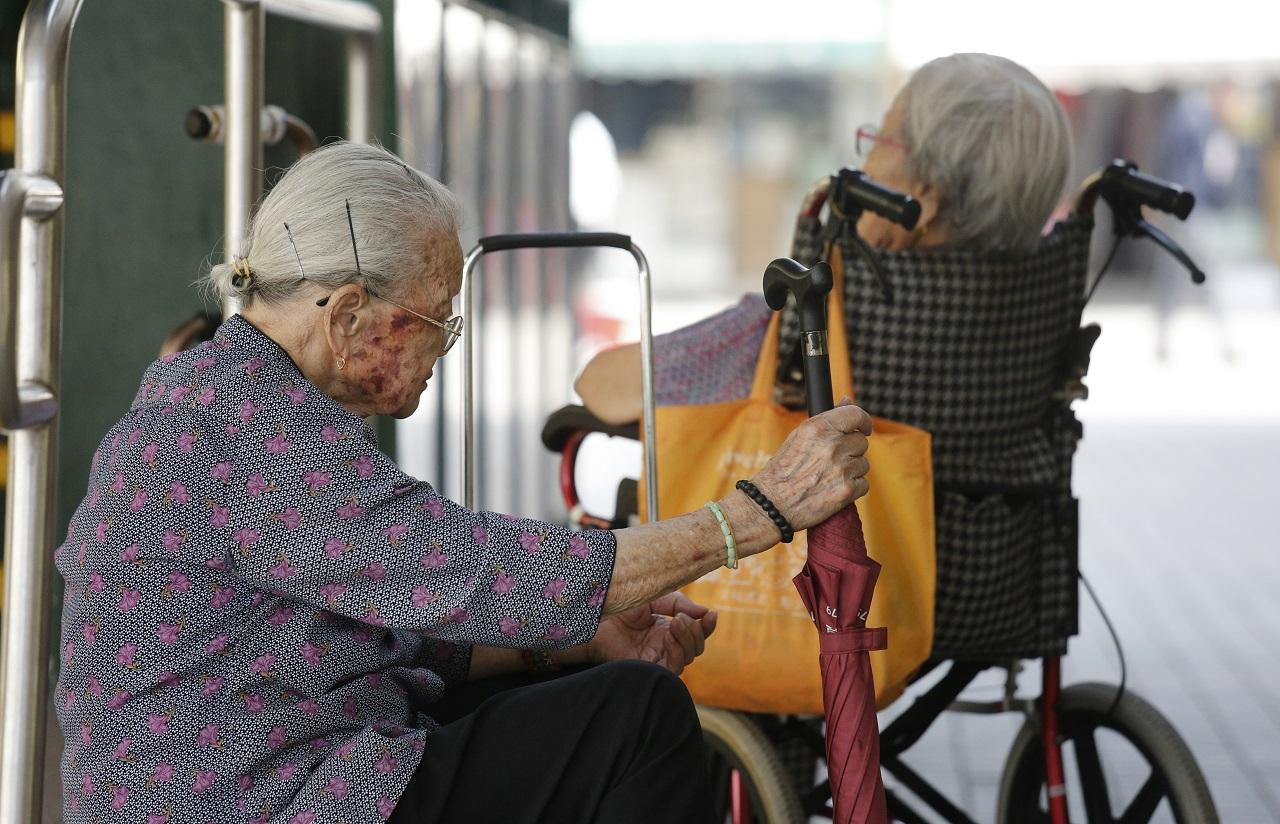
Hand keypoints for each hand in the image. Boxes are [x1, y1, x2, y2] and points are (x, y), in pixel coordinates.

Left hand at [585, 592, 717, 675]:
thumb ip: (680, 604)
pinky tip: (668, 637)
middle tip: (681, 618)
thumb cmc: (620, 608)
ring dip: (687, 639)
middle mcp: (666, 646)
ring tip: (675, 623)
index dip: (707, 625)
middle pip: (696, 647)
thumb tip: (706, 613)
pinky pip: (674, 668)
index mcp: (668, 630)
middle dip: (696, 632)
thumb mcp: (655, 599)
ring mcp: (658, 658)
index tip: (712, 614)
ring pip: (688, 657)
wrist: (597, 618)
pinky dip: (677, 652)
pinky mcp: (649, 669)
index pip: (696, 632)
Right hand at [752, 399, 871, 531]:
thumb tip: (847, 400)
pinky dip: (852, 488)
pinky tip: (833, 489)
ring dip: (851, 470)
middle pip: (861, 442)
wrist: (771, 504)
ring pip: (863, 464)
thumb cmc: (783, 470)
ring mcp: (841, 468)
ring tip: (828, 477)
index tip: (864, 428)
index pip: (856, 415)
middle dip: (851, 450)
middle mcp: (832, 445)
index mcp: (818, 427)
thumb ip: (827, 420)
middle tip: (831, 461)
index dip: (863, 421)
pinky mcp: (847, 490)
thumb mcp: (799, 437)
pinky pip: (863, 484)